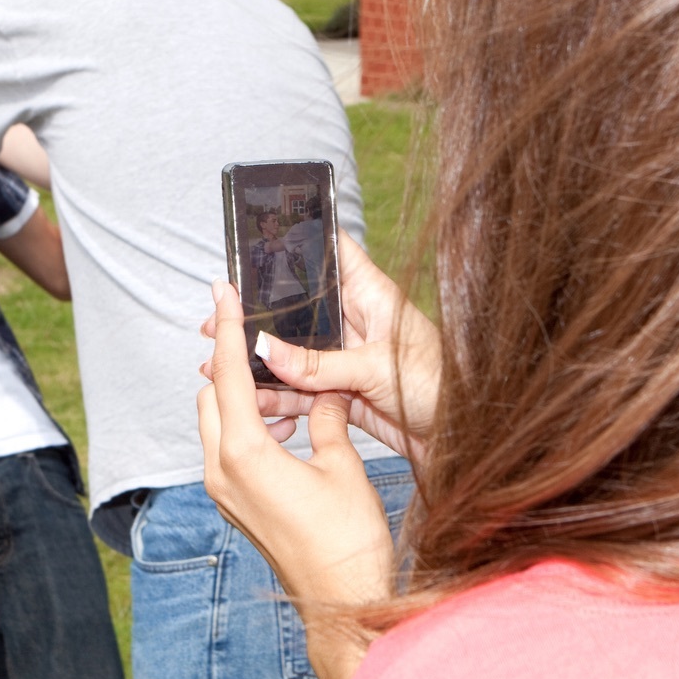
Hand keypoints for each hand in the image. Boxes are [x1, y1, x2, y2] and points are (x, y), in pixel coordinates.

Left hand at [198, 280, 395, 678]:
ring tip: (281, 382)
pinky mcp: (236, 507)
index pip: (229, 375)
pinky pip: (227, 451)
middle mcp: (221, 472)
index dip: (228, 328)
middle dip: (231, 364)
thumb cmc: (347, 539)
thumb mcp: (343, 466)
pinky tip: (285, 424)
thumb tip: (322, 392)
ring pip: (217, 424)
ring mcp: (224, 493)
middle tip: (258, 335)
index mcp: (244, 454)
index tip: (223, 291)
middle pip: (211, 396)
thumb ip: (326, 419)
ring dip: (240, 398)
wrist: (341, 600)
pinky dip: (246, 427)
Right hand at [201, 234, 441, 456]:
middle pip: (299, 309)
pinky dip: (277, 396)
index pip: (331, 252)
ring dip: (261, 362)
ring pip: (295, 354)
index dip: (299, 241)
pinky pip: (303, 391)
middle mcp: (356, 321)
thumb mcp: (375, 368)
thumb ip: (320, 363)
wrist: (462, 438)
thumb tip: (267, 349)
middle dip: (260, 317)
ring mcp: (348, 358)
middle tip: (216, 321)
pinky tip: (250, 399)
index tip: (256, 240)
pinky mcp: (345, 393)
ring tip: (218, 365)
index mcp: (371, 294)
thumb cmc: (440, 386)